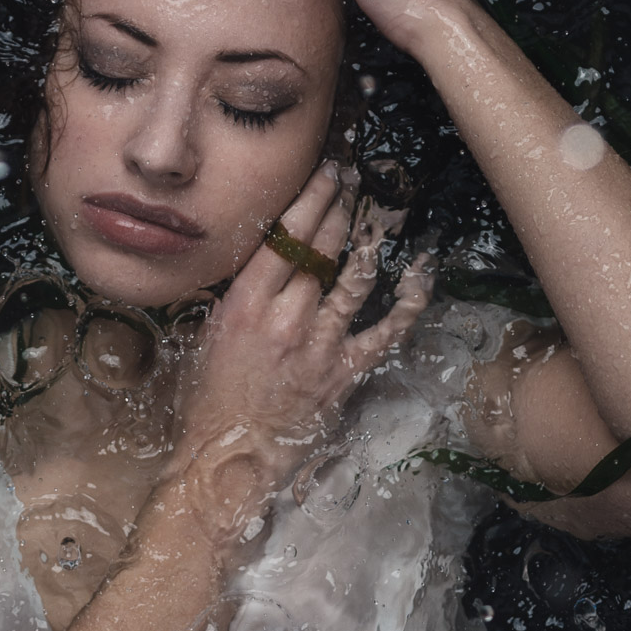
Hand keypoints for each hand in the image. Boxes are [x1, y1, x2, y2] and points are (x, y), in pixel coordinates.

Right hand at [163, 161, 431, 541]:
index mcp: (244, 305)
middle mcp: (284, 319)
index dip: (311, 198)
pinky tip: (420, 274)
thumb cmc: (210, 398)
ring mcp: (318, 346)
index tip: (326, 173)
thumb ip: (241, 294)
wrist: (227, 456)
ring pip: (353, 279)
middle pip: (321, 249)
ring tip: (375, 217)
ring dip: (367, 243)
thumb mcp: (210, 333)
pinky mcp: (344, 374)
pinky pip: (386, 332)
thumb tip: (266, 258)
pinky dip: (408, 302)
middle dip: (341, 208)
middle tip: (353, 183)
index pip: (284, 235)